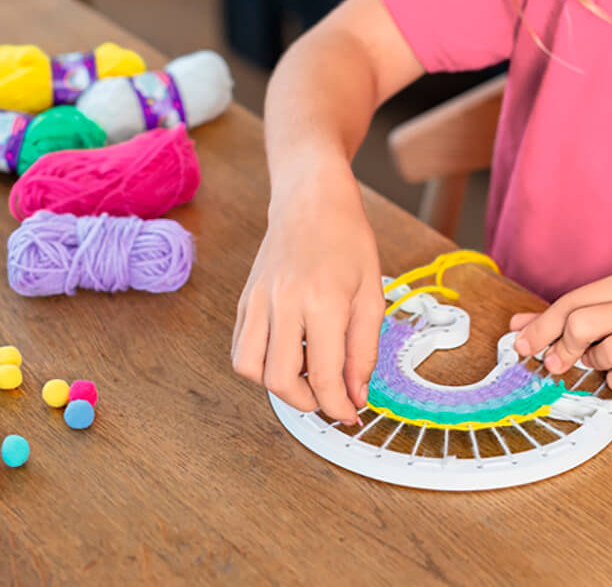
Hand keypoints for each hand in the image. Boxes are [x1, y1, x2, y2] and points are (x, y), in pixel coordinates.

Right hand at [231, 164, 385, 425]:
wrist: (312, 198)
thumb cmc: (347, 237)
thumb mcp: (371, 292)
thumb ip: (364, 348)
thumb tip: (357, 393)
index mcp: (323, 301)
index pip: (325, 376)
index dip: (339, 406)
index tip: (350, 414)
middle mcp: (284, 302)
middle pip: (280, 380)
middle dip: (308, 402)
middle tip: (329, 397)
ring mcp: (258, 300)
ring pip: (250, 368)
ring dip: (277, 386)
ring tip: (305, 376)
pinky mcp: (245, 298)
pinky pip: (240, 347)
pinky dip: (258, 364)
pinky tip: (286, 355)